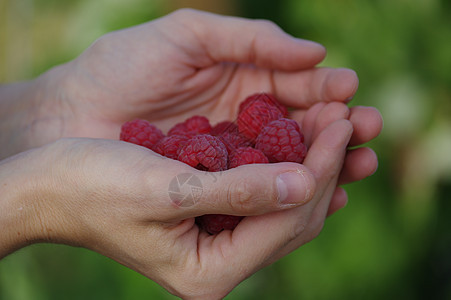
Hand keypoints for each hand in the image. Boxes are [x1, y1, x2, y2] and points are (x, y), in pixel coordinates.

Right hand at [0, 102, 360, 298]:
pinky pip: (264, 197)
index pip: (287, 220)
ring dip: (312, 163)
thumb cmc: (92, 185)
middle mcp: (219, 266)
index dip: (320, 168)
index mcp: (208, 272)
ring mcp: (217, 246)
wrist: (51, 185)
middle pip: (294, 217)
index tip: (341, 122)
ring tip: (335, 123)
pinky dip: (285, 166)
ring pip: (285, 206)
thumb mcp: (164, 188)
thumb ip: (235, 193)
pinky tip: (303, 141)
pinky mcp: (212, 222)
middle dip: (324, 165)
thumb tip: (302, 183)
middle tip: (348, 117)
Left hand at [37, 8, 380, 210]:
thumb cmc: (123, 66)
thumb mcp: (188, 35)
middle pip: (302, 127)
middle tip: (368, 134)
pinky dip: (287, 193)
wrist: (73, 112)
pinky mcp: (214, 184)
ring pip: (287, 162)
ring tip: (357, 166)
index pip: (297, 85)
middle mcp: (244, 120)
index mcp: (242, 80)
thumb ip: (252, 39)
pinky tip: (314, 196)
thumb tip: (316, 50)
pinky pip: (258, 191)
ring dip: (323, 164)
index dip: (326, 91)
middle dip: (336, 130)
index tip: (351, 98)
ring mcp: (231, 155)